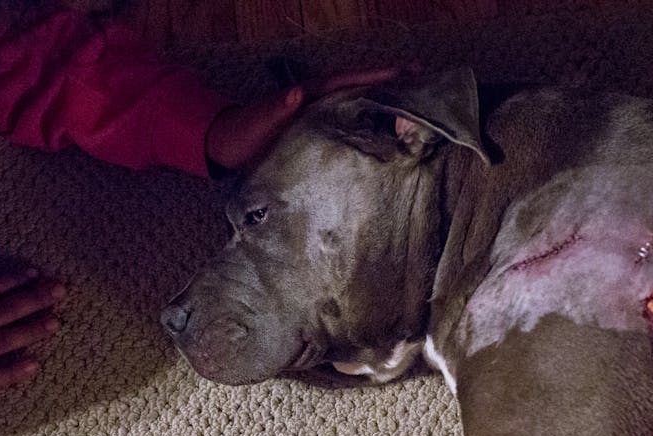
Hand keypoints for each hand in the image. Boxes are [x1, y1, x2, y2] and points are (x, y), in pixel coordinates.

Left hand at [205, 67, 401, 171]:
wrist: (226, 146)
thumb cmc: (242, 133)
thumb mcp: (259, 121)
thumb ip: (276, 108)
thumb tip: (296, 93)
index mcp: (310, 94)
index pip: (350, 80)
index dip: (377, 76)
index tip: (406, 73)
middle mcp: (319, 101)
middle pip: (362, 87)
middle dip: (392, 84)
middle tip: (426, 81)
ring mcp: (319, 115)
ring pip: (360, 103)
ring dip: (386, 102)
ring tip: (417, 104)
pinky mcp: (317, 130)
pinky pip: (351, 122)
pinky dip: (371, 122)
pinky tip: (387, 132)